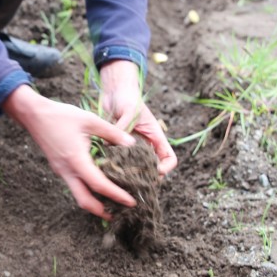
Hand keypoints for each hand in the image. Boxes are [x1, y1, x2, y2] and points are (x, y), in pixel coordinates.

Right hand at [3, 84, 136, 218]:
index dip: (116, 195)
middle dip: (102, 211)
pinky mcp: (59, 168)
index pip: (99, 185)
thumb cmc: (61, 116)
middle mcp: (67, 170)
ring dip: (94, 203)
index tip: (131, 202)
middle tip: (119, 213)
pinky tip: (98, 185)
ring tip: (111, 203)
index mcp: (76, 160)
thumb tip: (131, 143)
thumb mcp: (90, 120)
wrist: (34, 115)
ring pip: (78, 195)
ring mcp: (61, 171)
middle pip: (84, 201)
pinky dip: (87, 191)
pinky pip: (74, 185)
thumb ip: (112, 132)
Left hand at [100, 60, 176, 175]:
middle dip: (147, 177)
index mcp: (155, 137)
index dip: (166, 167)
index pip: (169, 157)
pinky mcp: (117, 147)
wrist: (114, 91)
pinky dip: (116, 168)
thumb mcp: (128, 112)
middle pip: (153, 168)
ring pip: (136, 168)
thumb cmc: (126, 98)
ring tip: (122, 182)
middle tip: (136, 185)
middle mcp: (145, 145)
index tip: (155, 172)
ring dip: (132, 175)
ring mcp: (132, 147)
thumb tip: (109, 146)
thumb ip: (123, 128)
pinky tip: (107, 172)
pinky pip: (120, 162)